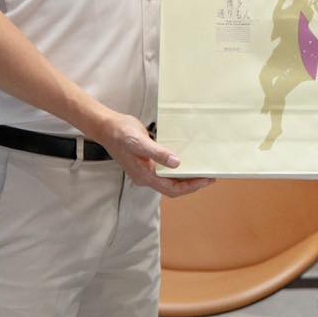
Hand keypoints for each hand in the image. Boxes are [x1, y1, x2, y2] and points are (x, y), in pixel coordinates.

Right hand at [94, 110, 214, 196]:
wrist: (107, 127)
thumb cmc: (121, 133)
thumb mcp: (140, 142)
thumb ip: (158, 153)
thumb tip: (176, 163)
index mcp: (145, 176)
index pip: (173, 189)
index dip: (191, 186)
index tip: (207, 179)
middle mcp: (146, 177)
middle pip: (173, 187)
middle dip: (192, 184)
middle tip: (210, 176)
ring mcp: (145, 171)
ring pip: (170, 180)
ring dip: (186, 177)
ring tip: (202, 170)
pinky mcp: (146, 163)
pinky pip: (165, 171)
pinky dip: (178, 169)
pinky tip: (186, 161)